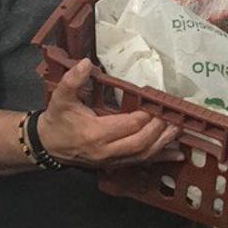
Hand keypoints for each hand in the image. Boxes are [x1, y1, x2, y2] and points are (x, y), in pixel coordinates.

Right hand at [36, 59, 184, 169]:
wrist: (49, 145)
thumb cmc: (58, 120)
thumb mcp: (61, 98)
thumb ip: (72, 80)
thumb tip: (86, 63)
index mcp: (95, 134)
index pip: (126, 126)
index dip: (143, 117)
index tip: (155, 104)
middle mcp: (106, 151)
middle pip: (139, 144)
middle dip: (158, 130)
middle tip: (172, 115)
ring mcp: (112, 161)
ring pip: (143, 155)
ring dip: (163, 143)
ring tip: (179, 129)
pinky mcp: (116, 164)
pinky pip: (141, 162)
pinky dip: (161, 158)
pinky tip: (177, 154)